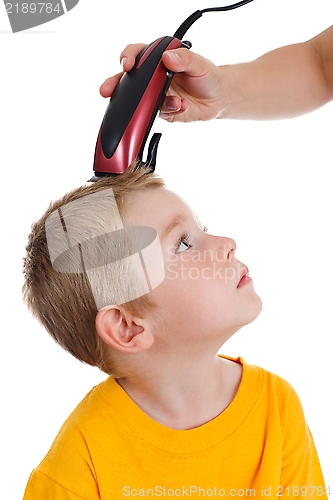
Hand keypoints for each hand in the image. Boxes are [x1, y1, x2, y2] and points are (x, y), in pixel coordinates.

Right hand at [99, 43, 223, 122]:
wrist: (218, 99)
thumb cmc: (207, 76)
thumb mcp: (200, 63)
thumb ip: (185, 59)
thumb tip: (169, 57)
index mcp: (158, 60)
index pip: (137, 54)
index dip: (128, 58)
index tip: (128, 65)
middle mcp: (152, 77)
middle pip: (127, 80)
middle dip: (114, 85)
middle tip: (107, 91)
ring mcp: (154, 95)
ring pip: (139, 101)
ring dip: (152, 103)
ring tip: (174, 102)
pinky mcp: (161, 111)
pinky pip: (158, 113)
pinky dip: (170, 109)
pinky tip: (181, 105)